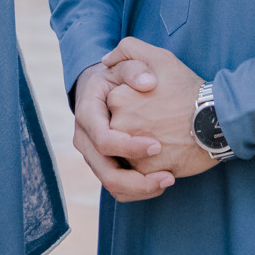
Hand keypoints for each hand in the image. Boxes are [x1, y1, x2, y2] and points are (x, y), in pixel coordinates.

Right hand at [71, 59, 174, 202]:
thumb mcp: (125, 64)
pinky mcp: (104, 165)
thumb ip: (134, 65)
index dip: (129, 146)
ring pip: (112, 185)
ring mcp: (93, 155)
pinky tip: (162, 181)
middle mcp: (84, 139)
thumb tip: (147, 82)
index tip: (157, 145)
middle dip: (137, 180)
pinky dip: (139, 191)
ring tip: (169, 180)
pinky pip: (118, 188)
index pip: (103, 139)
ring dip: (141, 189)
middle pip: (105, 172)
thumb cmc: (119, 74)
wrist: (104, 87)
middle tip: (169, 176)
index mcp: (87, 113)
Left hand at [103, 37, 216, 179]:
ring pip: (128, 151)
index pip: (116, 103)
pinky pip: (138, 171)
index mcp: (117, 99)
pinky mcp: (145, 172)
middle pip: (120, 127)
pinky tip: (169, 153)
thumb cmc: (189, 89)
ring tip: (167, 137)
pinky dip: (151, 165)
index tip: (155, 103)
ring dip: (142, 146)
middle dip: (137, 125)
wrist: (218, 121)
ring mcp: (131, 151)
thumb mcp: (160, 58)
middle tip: (162, 121)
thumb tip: (106, 60)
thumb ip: (128, 50)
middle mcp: (119, 126)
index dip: (136, 102)